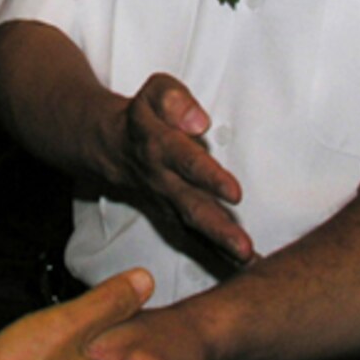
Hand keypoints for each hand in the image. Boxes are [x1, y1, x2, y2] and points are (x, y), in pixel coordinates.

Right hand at [113, 72, 252, 263]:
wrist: (110, 146)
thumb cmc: (144, 116)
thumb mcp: (154, 92)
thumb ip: (175, 100)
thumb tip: (198, 122)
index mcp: (160, 146)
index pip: (186, 162)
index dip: (209, 177)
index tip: (234, 192)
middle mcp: (163, 181)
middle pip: (191, 206)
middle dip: (218, 228)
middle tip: (243, 247)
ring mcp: (166, 204)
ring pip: (192, 229)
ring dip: (218, 248)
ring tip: (249, 262)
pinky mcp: (171, 217)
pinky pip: (193, 240)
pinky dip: (216, 257)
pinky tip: (248, 266)